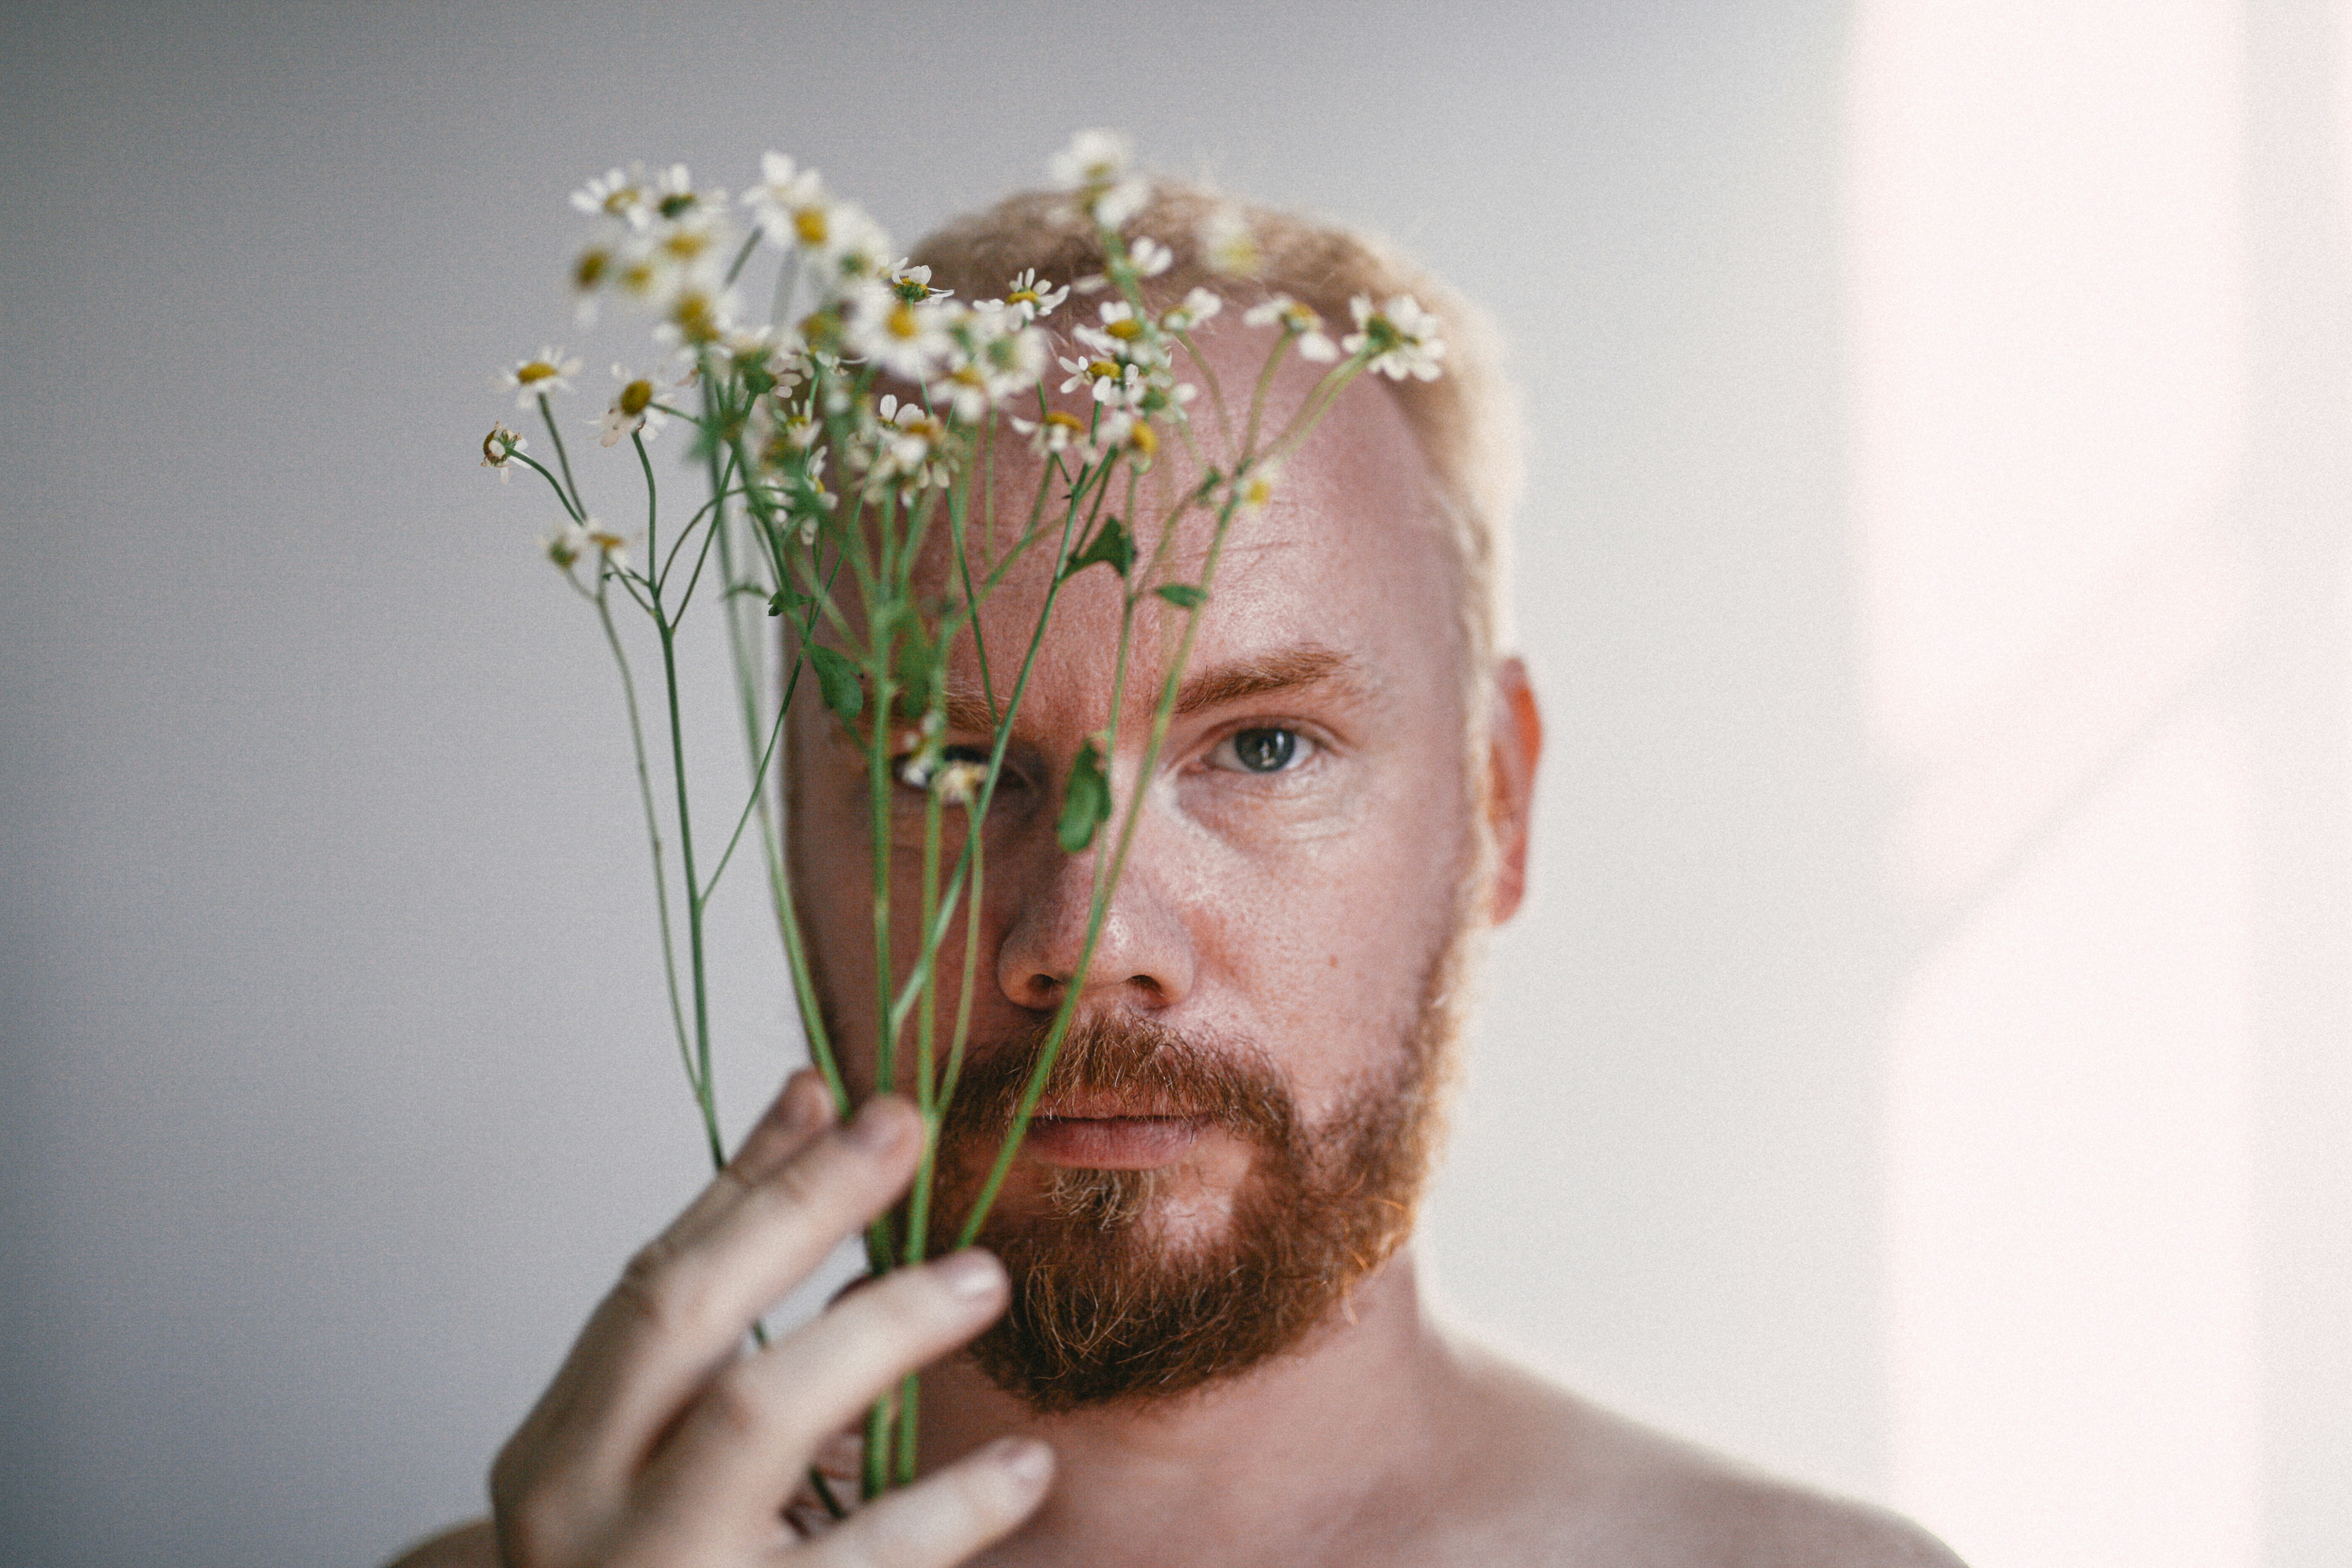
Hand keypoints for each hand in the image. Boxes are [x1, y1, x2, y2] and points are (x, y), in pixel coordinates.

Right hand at [486, 1071, 1050, 1565]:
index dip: (752, 1181)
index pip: (653, 1285)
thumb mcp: (659, 1448)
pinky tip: (1023, 1467)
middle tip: (907, 1135)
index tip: (844, 1097)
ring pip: (759, 1417)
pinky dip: (949, 1508)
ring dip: (876, 1329)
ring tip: (983, 1279)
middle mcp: (582, 1515)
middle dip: (797, 1211)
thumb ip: (731, 1291)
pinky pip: (863, 1566)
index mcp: (555, 1458)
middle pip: (689, 1318)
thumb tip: (810, 1110)